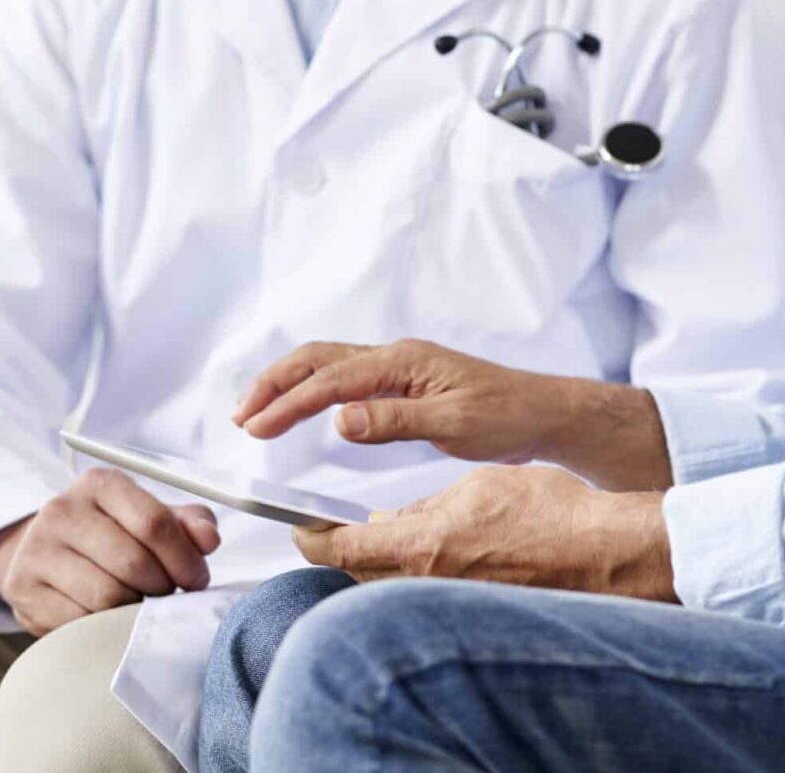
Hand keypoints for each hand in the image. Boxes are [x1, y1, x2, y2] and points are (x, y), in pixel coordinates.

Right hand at [0, 468, 220, 635]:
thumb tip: (209, 539)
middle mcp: (62, 509)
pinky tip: (109, 616)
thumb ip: (188, 524)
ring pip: (108, 596)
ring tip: (140, 602)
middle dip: (162, 587)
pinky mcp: (23, 589)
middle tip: (168, 595)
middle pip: (133, 562)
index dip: (184, 558)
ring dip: (135, 609)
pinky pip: (80, 620)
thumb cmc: (111, 534)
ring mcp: (37, 549)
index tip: (197, 579)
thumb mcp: (149, 518)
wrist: (44, 553)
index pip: (153, 522)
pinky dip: (104, 626)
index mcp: (99, 483)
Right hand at [234, 339, 671, 490]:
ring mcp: (398, 367)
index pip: (330, 380)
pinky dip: (311, 390)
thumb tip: (338, 418)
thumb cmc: (507, 418)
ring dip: (288, 385)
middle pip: (317, 359)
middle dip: (274, 384)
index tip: (254, 428)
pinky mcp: (403, 383)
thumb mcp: (454, 423)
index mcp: (403, 362)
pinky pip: (344, 378)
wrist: (544, 413)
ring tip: (256, 413)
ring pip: (327, 365)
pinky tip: (301, 409)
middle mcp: (395, 357)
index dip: (287, 403)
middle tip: (240, 416)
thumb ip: (394, 420)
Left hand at [292, 465, 674, 600]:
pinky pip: (426, 597)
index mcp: (424, 544)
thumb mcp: (477, 486)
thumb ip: (424, 507)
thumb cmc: (550, 510)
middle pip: (359, 572)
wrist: (606, 553)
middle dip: (344, 550)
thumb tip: (388, 518)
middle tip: (337, 528)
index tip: (300, 525)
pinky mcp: (473, 613)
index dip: (312, 537)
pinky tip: (433, 555)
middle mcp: (430, 583)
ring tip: (389, 535)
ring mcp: (452, 605)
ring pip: (391, 586)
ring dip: (381, 564)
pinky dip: (416, 577)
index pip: (341, 548)